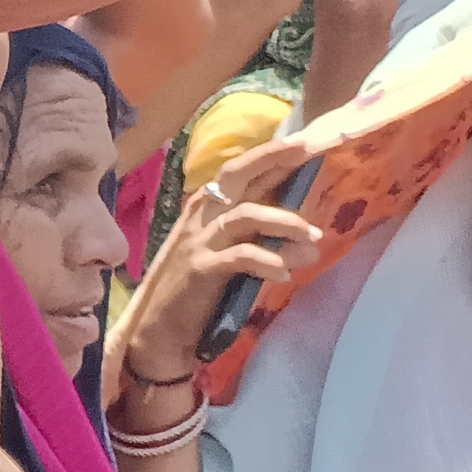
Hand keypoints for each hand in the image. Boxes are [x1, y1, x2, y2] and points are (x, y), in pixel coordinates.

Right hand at [118, 134, 326, 387]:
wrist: (158, 330)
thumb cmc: (195, 290)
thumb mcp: (223, 253)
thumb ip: (257, 238)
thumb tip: (306, 235)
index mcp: (206, 210)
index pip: (239, 173)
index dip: (270, 155)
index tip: (304, 142)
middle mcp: (200, 218)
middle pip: (234, 175)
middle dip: (271, 159)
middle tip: (305, 151)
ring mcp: (198, 242)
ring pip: (245, 215)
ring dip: (285, 224)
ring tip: (313, 241)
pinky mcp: (201, 270)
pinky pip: (241, 257)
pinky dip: (268, 262)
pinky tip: (284, 274)